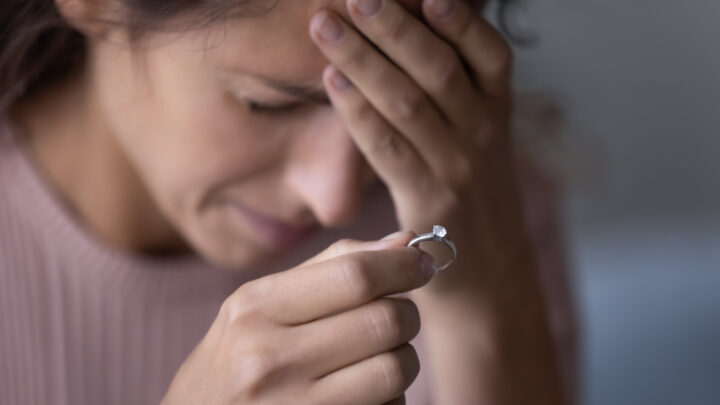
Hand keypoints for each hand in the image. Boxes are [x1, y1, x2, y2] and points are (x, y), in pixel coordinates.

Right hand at [162, 232, 431, 404]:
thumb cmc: (235, 361)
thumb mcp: (260, 306)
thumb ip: (331, 268)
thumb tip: (405, 241)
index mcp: (255, 309)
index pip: (354, 275)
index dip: (403, 265)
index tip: (422, 262)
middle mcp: (270, 359)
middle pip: (385, 320)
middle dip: (407, 312)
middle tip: (398, 314)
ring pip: (396, 369)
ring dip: (402, 358)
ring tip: (377, 357)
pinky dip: (390, 396)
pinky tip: (362, 393)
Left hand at [310, 0, 521, 294]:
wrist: (489, 279)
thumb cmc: (471, 199)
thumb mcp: (477, 141)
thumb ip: (452, 96)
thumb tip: (405, 40)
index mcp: (498, 112)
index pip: (490, 53)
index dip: (459, 18)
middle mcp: (484, 135)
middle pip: (439, 68)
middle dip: (394, 27)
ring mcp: (459, 170)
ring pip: (410, 103)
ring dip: (365, 60)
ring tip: (327, 26)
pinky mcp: (430, 205)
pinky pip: (390, 150)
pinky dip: (359, 112)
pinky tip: (332, 82)